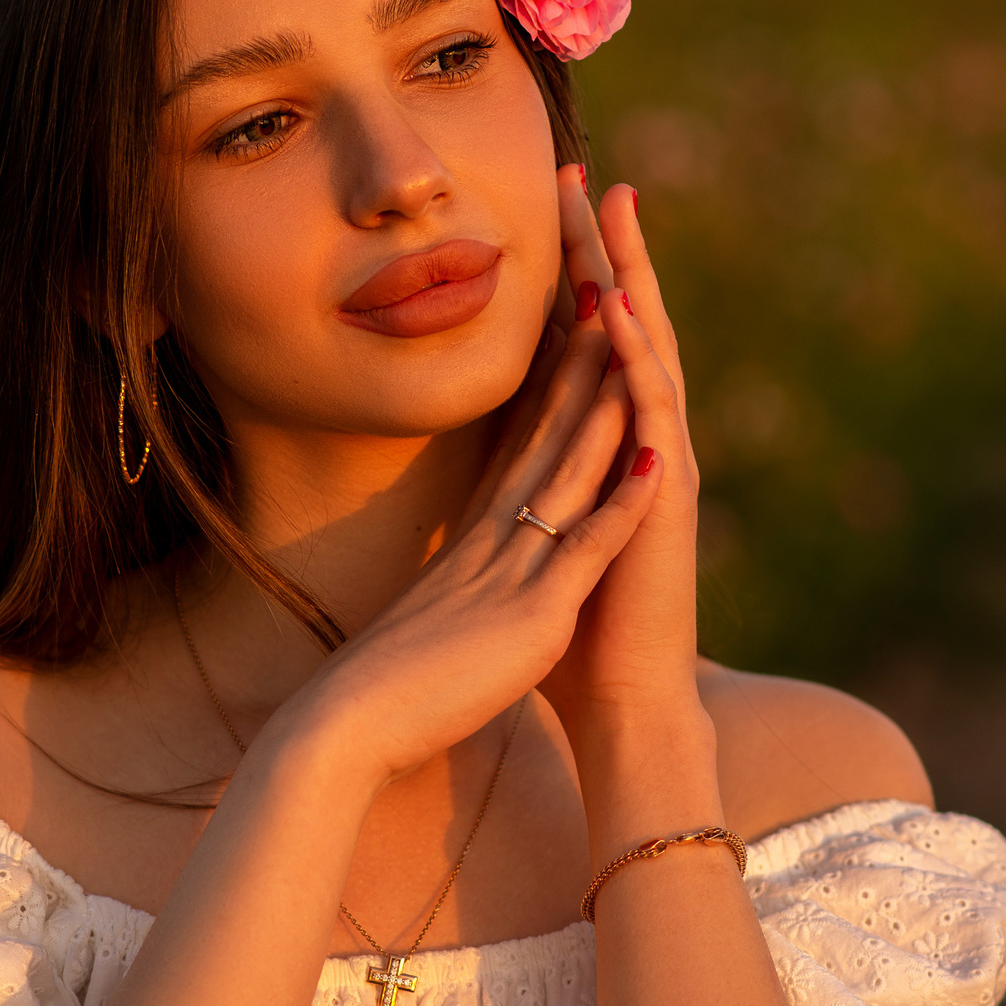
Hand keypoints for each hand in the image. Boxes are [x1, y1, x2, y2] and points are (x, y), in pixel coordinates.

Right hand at [273, 255, 669, 787]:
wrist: (347, 727)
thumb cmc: (385, 683)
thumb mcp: (429, 610)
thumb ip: (455, 580)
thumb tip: (458, 569)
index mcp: (479, 534)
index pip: (525, 435)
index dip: (554, 373)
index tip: (577, 314)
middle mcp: (497, 533)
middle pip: (548, 427)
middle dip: (581, 354)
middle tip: (607, 277)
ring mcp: (515, 567)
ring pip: (572, 468)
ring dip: (609, 401)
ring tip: (639, 338)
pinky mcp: (534, 613)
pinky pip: (586, 548)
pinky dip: (623, 505)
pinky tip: (658, 464)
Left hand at [532, 171, 704, 732]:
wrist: (625, 707)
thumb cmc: (576, 640)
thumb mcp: (534, 545)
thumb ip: (526, 500)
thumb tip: (488, 475)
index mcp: (605, 454)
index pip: (588, 345)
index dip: (572, 277)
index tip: (552, 211)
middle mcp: (639, 449)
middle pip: (624, 328)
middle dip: (607, 252)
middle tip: (590, 177)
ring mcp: (658, 469)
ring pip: (646, 352)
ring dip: (632, 281)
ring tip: (616, 215)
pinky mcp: (661, 502)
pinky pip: (649, 417)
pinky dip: (636, 363)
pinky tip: (622, 315)